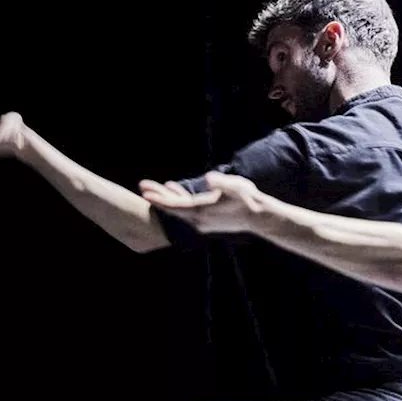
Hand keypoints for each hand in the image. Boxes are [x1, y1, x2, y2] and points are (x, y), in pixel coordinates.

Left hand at [139, 172, 267, 233]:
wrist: (259, 217)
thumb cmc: (248, 200)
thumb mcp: (235, 187)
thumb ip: (220, 182)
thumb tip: (208, 178)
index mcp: (201, 211)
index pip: (175, 206)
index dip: (159, 199)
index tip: (145, 193)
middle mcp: (198, 220)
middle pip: (173, 208)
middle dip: (158, 197)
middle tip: (142, 186)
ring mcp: (202, 222)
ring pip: (180, 209)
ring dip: (168, 198)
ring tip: (158, 188)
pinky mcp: (207, 221)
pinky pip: (188, 211)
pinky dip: (180, 201)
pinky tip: (177, 191)